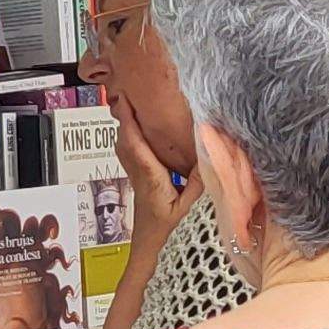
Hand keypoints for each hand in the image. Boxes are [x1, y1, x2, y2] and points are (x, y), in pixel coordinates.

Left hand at [110, 94, 186, 229]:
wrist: (147, 233)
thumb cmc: (165, 220)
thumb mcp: (185, 205)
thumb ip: (196, 183)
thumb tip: (206, 158)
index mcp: (149, 175)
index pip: (135, 146)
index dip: (129, 124)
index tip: (127, 104)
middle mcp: (137, 169)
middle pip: (124, 138)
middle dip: (124, 116)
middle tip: (129, 95)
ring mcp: (132, 170)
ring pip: (122, 142)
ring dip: (124, 124)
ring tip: (131, 105)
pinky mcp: (133, 171)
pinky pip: (125, 148)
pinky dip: (126, 133)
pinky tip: (133, 126)